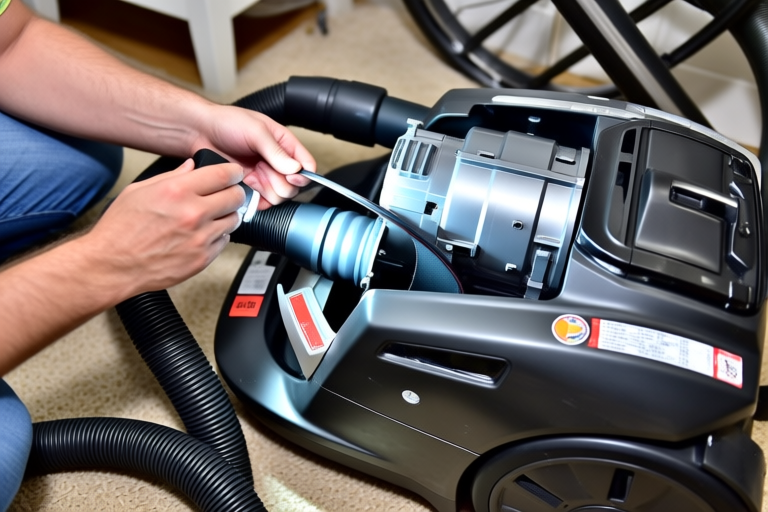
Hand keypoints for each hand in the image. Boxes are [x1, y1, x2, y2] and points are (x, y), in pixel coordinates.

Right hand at [80, 158, 245, 295]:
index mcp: (177, 191)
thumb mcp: (138, 191)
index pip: (223, 174)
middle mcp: (193, 213)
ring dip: (226, 215)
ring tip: (210, 216)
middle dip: (234, 192)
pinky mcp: (202, 258)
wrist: (112, 266)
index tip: (234, 173)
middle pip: (236, 196)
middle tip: (227, 194)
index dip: (233, 172)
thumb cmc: (120, 229)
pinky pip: (224, 241)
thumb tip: (191, 166)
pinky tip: (201, 234)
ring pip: (234, 220)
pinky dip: (217, 236)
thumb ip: (170, 176)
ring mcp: (200, 238)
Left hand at [191, 105, 315, 208]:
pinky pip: (262, 201)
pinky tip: (248, 190)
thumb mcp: (255, 131)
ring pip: (280, 196)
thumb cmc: (227, 122)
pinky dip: (258, 201)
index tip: (292, 177)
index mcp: (284, 144)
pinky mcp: (251, 186)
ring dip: (269, 192)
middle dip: (282, 184)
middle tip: (265, 174)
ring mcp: (264, 175)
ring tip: (253, 179)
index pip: (307, 165)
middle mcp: (277, 161)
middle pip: (295, 186)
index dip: (303, 175)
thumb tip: (295, 169)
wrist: (200, 131)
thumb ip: (276, 151)